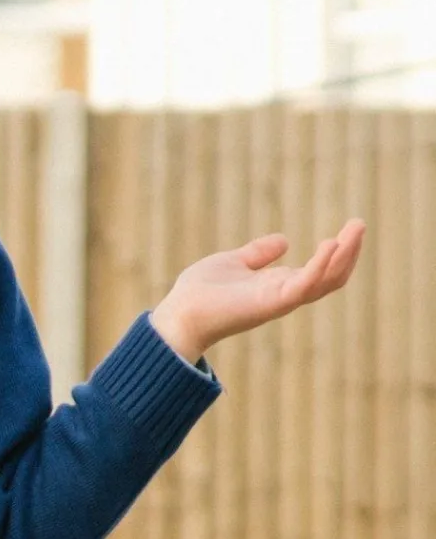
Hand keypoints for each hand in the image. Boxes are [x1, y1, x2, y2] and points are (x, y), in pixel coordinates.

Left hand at [149, 218, 364, 364]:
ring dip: (344, 255)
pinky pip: (304, 285)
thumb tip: (285, 240)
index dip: (336, 251)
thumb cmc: (200, 292)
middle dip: (349, 251)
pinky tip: (331, 243)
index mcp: (277, 285)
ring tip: (355, 229)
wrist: (178, 314)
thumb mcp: (233, 262)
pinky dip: (320, 265)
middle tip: (359, 224)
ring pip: (325, 281)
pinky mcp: (271, 303)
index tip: (350, 228)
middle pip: (330, 276)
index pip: (319, 270)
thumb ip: (258, 253)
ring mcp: (280, 300)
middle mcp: (284, 294)